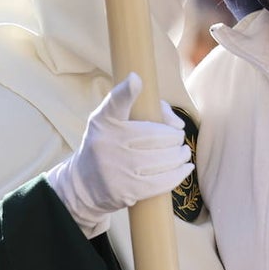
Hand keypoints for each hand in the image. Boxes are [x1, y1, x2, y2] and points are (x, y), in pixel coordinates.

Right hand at [46, 73, 192, 236]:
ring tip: (182, 153)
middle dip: (175, 138)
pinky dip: (178, 174)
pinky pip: (162, 182)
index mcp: (105, 121)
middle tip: (177, 140)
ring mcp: (117, 169)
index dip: (127, 90)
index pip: (115, 103)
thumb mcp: (112, 121)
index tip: (135, 79)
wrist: (84, 184)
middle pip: (158, 136)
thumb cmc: (107, 145)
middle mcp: (108, 143)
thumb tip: (177, 123)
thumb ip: (144, 109)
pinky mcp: (127, 191)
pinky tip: (184, 168)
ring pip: (163, 160)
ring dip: (180, 156)